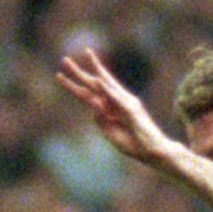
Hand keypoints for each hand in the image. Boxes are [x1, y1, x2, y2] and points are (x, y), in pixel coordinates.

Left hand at [54, 42, 186, 172]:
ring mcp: (125, 104)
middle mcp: (117, 101)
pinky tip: (99, 83)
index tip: (58, 75)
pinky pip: (118, 99)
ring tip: (85, 60)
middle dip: (79, 72)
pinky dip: (108, 91)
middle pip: (95, 84)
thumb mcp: (111, 133)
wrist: (153, 151)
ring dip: (95, 73)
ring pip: (107, 85)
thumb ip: (100, 120)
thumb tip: (93, 104)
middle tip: (65, 60)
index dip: (73, 85)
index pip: (88, 94)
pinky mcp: (132, 111)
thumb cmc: (134, 143)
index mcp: (109, 108)